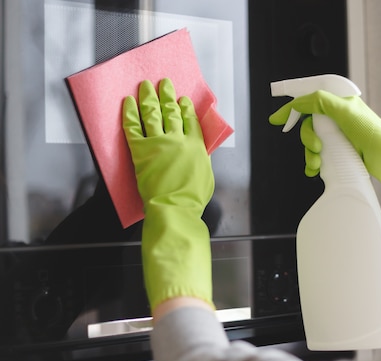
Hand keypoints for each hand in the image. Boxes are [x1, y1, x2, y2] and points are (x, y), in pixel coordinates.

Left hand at [123, 78, 213, 310]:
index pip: (190, 120)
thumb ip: (201, 160)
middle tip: (163, 83)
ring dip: (149, 97)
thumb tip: (198, 152)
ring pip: (153, 113)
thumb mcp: (206, 177)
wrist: (174, 209)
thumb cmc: (191, 200)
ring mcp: (159, 143)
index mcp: (195, 146)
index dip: (185, 107)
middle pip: (171, 111)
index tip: (182, 99)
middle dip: (167, 95)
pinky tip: (127, 103)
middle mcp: (178, 139)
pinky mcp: (141, 150)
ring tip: (146, 86)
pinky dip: (129, 113)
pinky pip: (133, 126)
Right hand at [269, 91, 380, 190]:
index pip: (308, 101)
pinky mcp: (339, 152)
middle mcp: (336, 118)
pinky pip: (318, 156)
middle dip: (307, 138)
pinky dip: (313, 164)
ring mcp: (337, 136)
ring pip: (311, 142)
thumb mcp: (343, 109)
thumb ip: (318, 101)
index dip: (291, 109)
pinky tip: (315, 169)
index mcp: (337, 103)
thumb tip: (299, 102)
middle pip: (307, 125)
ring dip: (310, 153)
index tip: (277, 119)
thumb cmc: (371, 131)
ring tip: (318, 161)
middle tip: (317, 146)